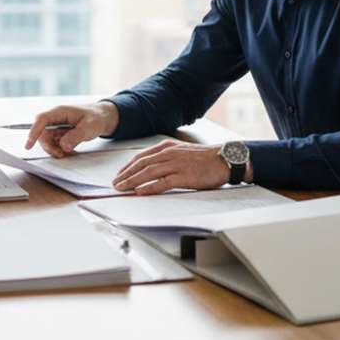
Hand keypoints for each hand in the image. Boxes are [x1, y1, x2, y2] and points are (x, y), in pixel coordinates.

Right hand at [25, 100, 119, 157]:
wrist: (104, 117)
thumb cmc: (97, 118)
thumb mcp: (90, 127)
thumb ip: (76, 136)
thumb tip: (63, 146)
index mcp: (60, 112)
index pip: (41, 120)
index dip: (33, 132)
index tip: (29, 145)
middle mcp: (56, 118)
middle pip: (42, 133)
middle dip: (48, 146)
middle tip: (61, 155)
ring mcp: (57, 126)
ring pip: (47, 140)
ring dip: (54, 149)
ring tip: (68, 153)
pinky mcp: (60, 133)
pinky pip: (53, 143)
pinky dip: (59, 149)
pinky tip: (69, 150)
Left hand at [111, 140, 232, 194]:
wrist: (224, 159)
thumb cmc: (204, 158)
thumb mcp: (181, 152)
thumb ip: (166, 157)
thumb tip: (151, 167)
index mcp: (167, 147)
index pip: (141, 157)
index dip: (128, 166)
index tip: (119, 174)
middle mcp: (169, 154)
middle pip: (141, 164)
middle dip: (125, 174)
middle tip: (115, 183)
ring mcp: (176, 164)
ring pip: (148, 172)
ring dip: (132, 181)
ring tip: (121, 188)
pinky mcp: (183, 176)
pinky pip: (162, 182)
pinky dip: (149, 187)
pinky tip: (140, 192)